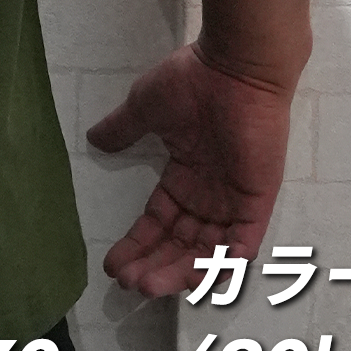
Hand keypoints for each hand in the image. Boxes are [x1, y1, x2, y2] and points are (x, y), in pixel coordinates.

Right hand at [85, 40, 295, 297]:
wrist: (235, 67)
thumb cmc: (192, 82)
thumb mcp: (146, 107)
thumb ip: (123, 128)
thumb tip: (94, 139)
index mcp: (185, 176)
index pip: (159, 221)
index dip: (137, 243)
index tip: (113, 264)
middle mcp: (209, 195)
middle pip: (180, 244)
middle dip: (153, 265)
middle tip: (127, 282)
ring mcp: (234, 201)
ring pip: (207, 252)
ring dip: (179, 271)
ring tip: (148, 283)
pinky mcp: (256, 201)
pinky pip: (242, 244)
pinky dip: (223, 264)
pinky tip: (197, 278)